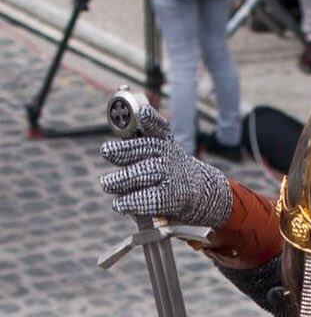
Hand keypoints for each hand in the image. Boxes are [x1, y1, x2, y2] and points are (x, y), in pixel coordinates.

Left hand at [100, 104, 232, 227]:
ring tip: (107, 183)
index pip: (158, 126)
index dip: (150, 118)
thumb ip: (134, 143)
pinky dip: (129, 202)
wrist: (198, 193)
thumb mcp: (155, 150)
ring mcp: (171, 175)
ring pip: (141, 174)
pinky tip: (120, 204)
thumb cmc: (165, 169)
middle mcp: (169, 155)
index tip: (142, 113)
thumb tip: (110, 149)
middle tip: (106, 151)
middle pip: (145, 149)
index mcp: (163, 140)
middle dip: (123, 150)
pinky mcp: (170, 197)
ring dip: (120, 180)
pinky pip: (146, 198)